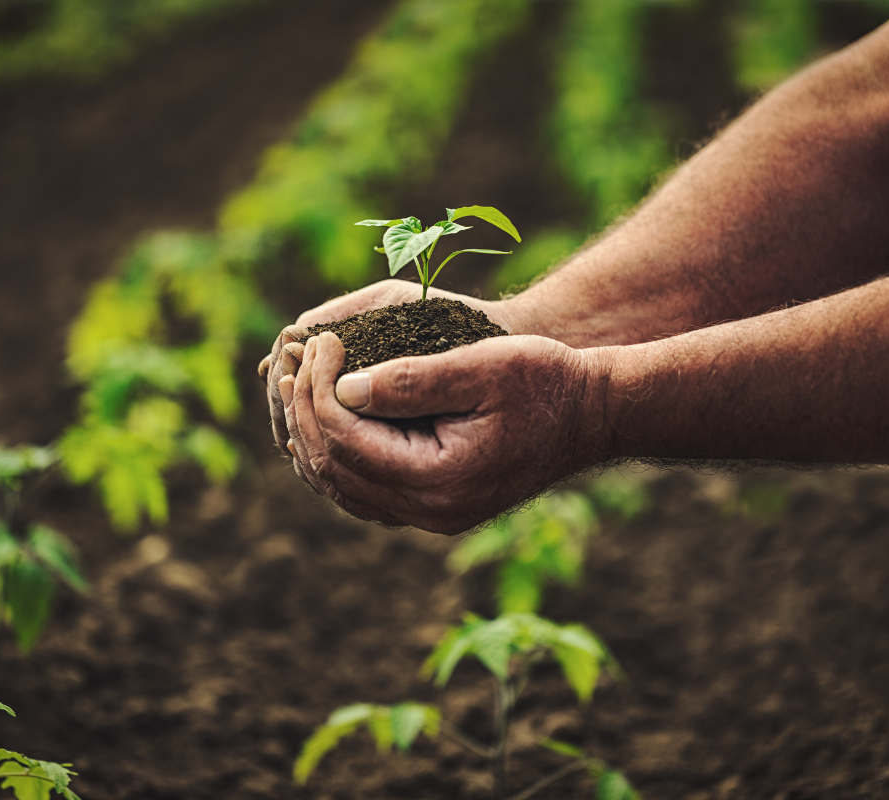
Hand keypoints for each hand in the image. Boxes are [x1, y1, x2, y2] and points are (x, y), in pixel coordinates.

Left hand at [280, 330, 613, 534]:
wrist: (594, 414)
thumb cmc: (546, 381)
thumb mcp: (482, 367)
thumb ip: (412, 379)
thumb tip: (342, 387)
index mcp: (440, 481)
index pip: (346, 440)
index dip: (319, 388)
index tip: (319, 341)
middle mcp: (430, 512)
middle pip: (335, 469)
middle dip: (305, 410)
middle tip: (294, 359)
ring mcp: (432, 515)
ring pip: (343, 487)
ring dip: (312, 436)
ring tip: (297, 385)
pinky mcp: (436, 506)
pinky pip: (365, 492)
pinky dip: (337, 457)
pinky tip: (327, 418)